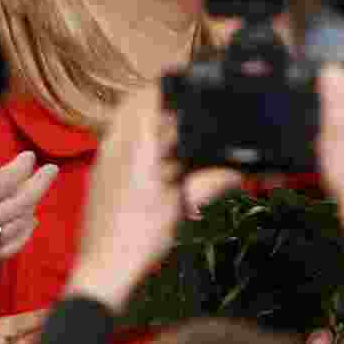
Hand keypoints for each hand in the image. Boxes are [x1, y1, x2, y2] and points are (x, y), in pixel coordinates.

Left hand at [65, 86, 241, 312]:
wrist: (103, 270)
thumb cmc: (141, 236)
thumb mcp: (184, 205)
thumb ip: (213, 180)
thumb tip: (242, 170)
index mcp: (134, 145)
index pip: (147, 95)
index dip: (167, 81)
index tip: (186, 74)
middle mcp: (113, 145)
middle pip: (133, 104)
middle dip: (158, 97)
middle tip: (185, 100)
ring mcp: (103, 160)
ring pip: (124, 123)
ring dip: (148, 119)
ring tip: (176, 130)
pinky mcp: (100, 175)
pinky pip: (119, 142)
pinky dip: (139, 139)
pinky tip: (160, 158)